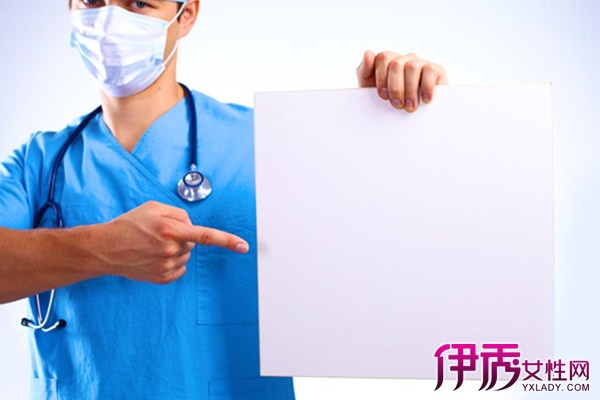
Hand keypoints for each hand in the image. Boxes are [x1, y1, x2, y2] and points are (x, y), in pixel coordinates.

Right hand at [96, 201, 248, 284]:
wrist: (105, 248)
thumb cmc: (129, 225)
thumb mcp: (154, 207)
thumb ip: (178, 213)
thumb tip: (192, 225)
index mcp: (170, 229)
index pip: (206, 236)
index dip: (227, 240)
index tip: (243, 246)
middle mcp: (170, 249)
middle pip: (193, 243)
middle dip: (182, 237)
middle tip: (159, 234)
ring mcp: (166, 266)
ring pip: (186, 256)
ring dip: (176, 250)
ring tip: (152, 245)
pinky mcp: (162, 278)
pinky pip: (179, 268)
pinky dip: (172, 262)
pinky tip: (154, 257)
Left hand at [356, 50, 447, 111]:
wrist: (409, 120)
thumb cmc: (388, 102)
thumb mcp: (370, 88)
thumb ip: (364, 71)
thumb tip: (368, 53)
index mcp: (388, 61)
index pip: (383, 58)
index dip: (381, 78)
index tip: (383, 96)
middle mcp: (404, 59)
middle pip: (396, 64)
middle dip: (395, 87)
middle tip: (397, 104)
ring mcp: (420, 63)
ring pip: (412, 67)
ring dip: (410, 90)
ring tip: (410, 106)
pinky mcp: (436, 70)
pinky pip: (429, 71)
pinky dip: (426, 88)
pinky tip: (425, 100)